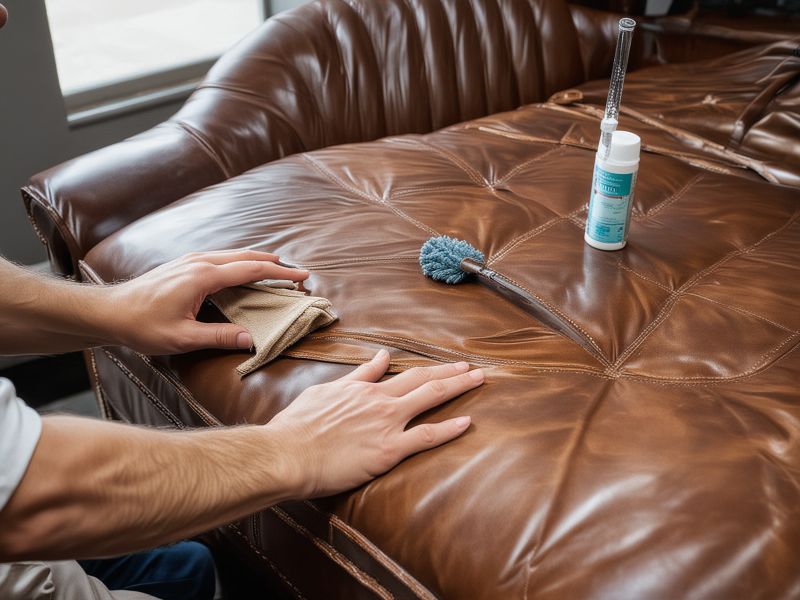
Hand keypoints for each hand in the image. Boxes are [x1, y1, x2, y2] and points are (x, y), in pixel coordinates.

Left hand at [104, 250, 308, 353]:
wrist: (109, 312)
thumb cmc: (142, 326)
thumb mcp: (183, 338)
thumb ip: (219, 336)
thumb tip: (252, 339)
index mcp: (203, 277)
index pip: (251, 270)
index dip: (279, 273)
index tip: (301, 277)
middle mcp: (199, 262)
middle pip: (246, 256)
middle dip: (273, 263)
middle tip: (296, 272)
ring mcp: (190, 260)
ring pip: (233, 254)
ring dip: (257, 261)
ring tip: (276, 268)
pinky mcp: (184, 264)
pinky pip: (221, 258)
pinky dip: (240, 262)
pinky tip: (243, 271)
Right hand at [268, 350, 483, 497]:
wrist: (286, 453)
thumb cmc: (297, 426)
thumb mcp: (324, 392)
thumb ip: (356, 377)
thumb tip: (378, 357)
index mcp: (362, 389)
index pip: (403, 373)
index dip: (428, 369)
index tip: (446, 366)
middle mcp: (379, 401)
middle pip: (423, 380)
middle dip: (451, 373)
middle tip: (473, 368)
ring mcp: (385, 423)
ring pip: (430, 399)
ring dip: (457, 387)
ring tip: (479, 380)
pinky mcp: (387, 450)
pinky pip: (425, 437)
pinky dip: (448, 429)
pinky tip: (467, 422)